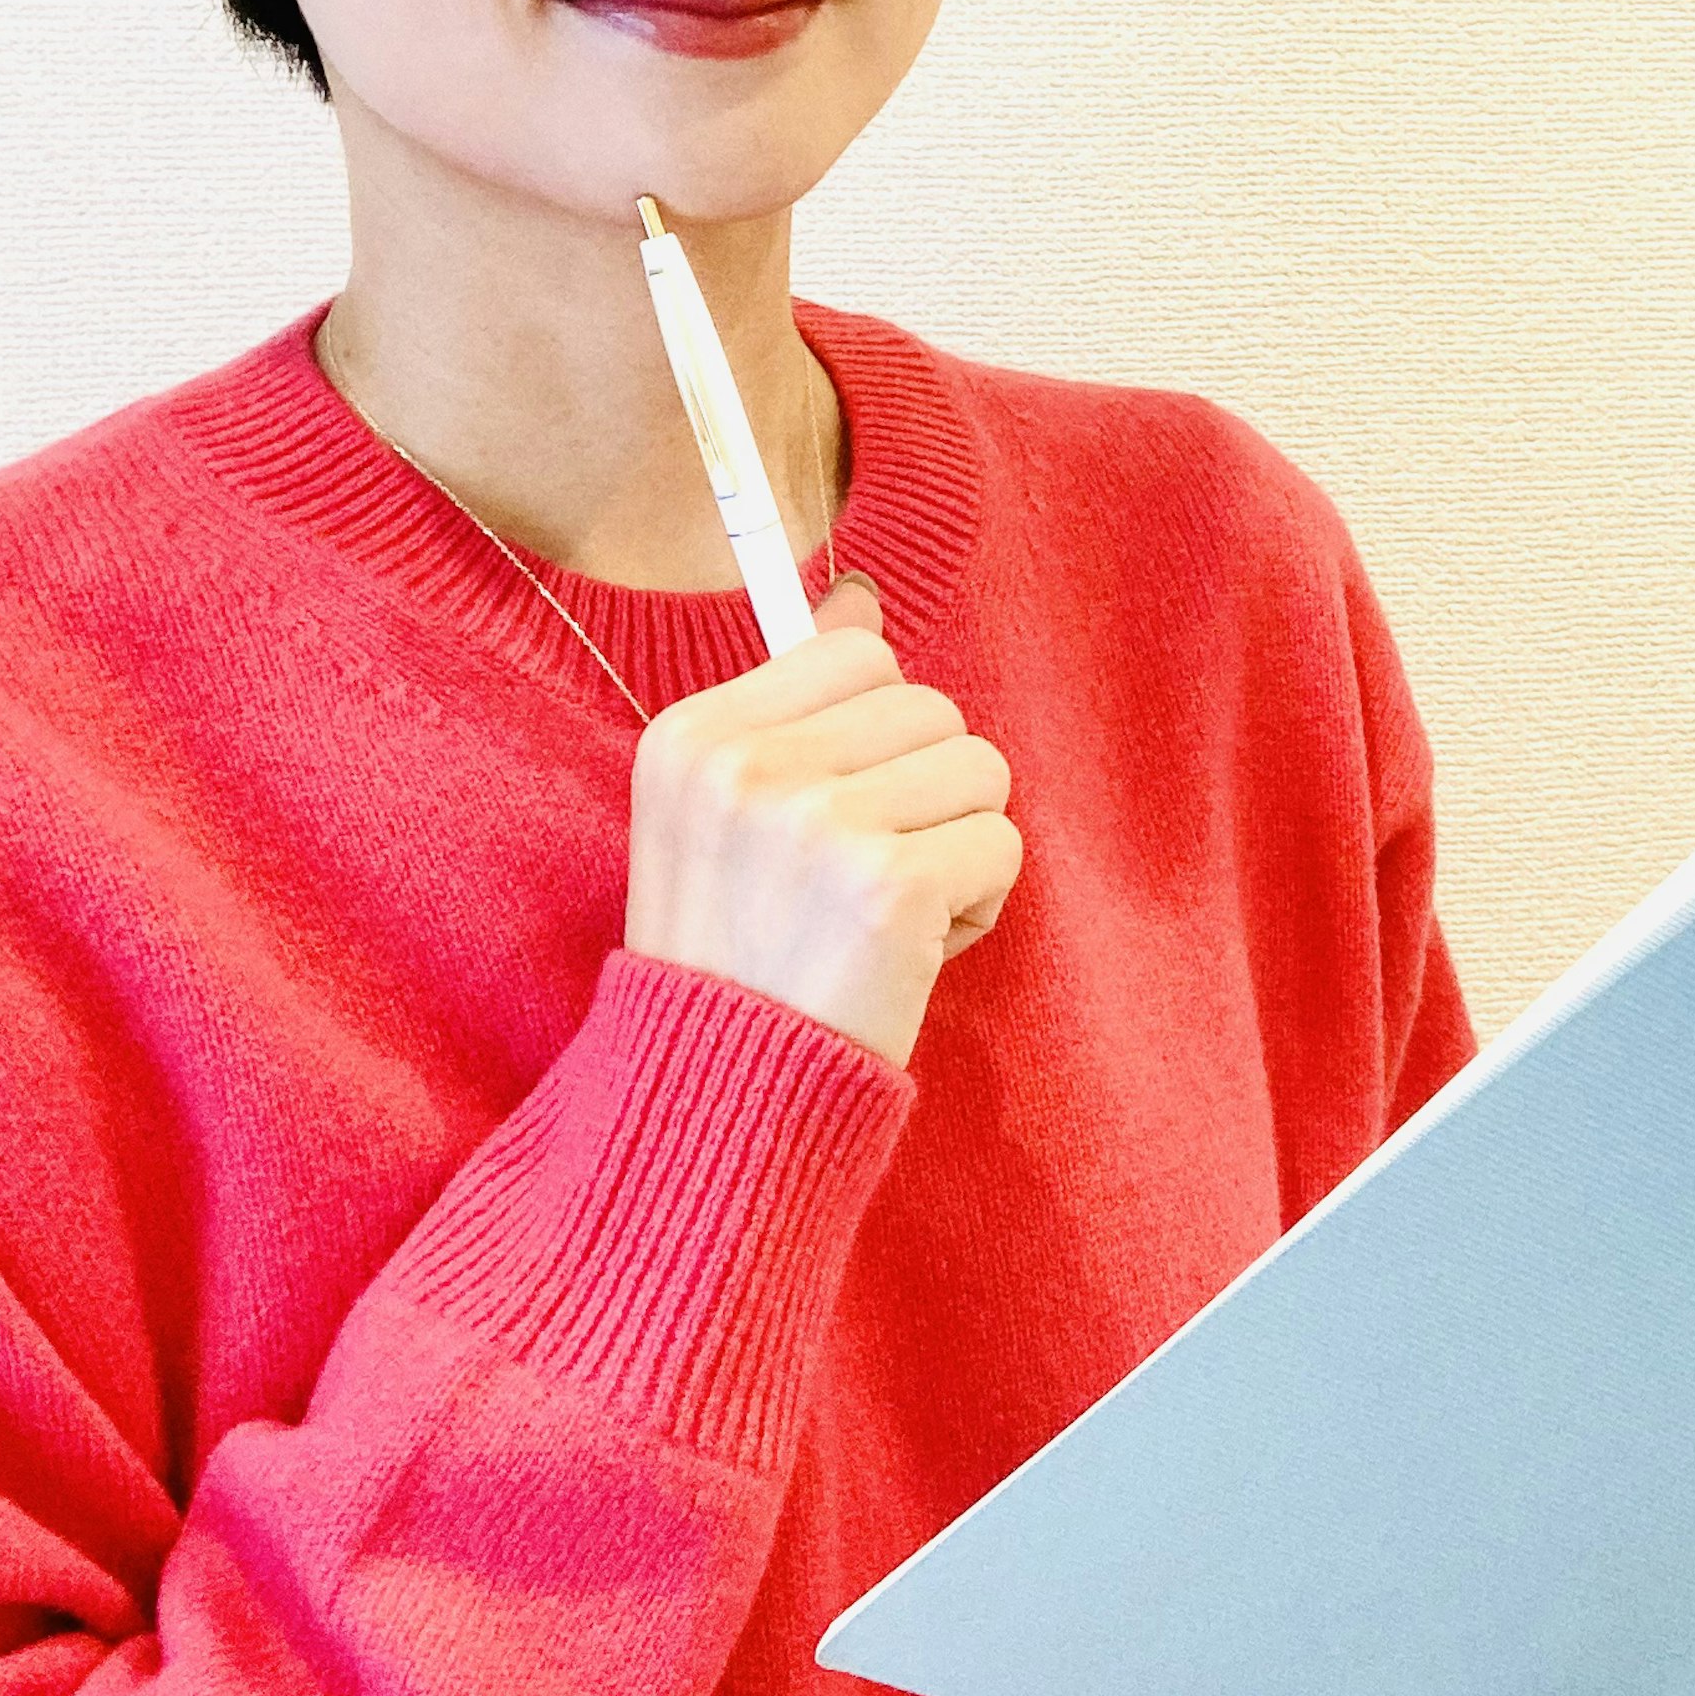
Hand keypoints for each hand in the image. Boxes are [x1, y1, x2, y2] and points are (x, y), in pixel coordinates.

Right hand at [624, 569, 1024, 1070]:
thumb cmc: (734, 954)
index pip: (857, 654)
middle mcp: (747, 768)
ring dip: (958, 844)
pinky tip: (911, 950)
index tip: (830, 810)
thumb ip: (793, 705)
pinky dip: (978, 902)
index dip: (872, 735)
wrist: (719, 1097)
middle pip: (931, 706)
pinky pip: (1002, 844)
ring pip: (981, 768)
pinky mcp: (891, 885)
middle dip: (924, 791)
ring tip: (885, 912)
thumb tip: (860, 599)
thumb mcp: (721, 813)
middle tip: (859, 878)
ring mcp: (819, 823)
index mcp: (691, 735)